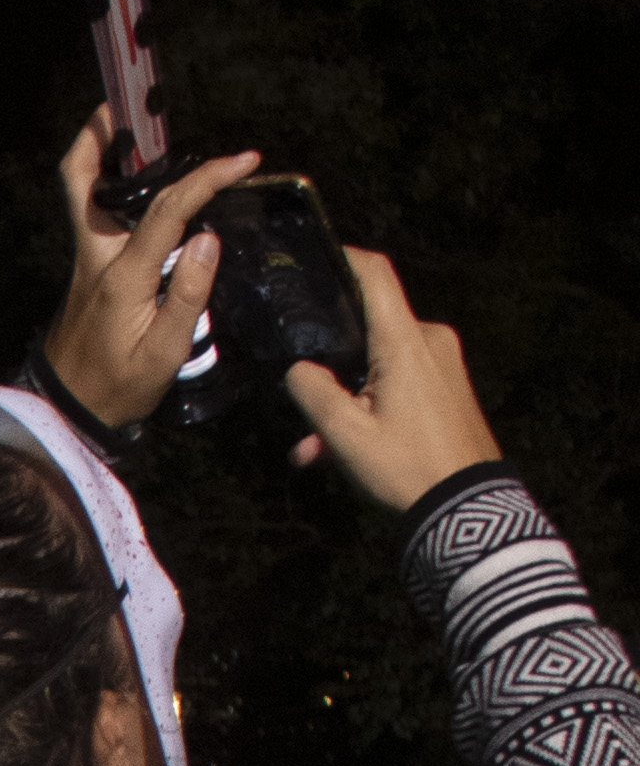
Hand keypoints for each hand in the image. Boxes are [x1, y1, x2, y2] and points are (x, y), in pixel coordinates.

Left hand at [39, 117, 267, 433]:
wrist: (68, 411)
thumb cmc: (118, 387)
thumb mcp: (164, 354)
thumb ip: (188, 295)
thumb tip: (209, 238)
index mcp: (122, 274)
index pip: (168, 208)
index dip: (207, 177)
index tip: (243, 159)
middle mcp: (96, 255)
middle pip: (81, 178)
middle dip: (100, 134)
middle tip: (128, 102)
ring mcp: (86, 259)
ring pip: (81, 190)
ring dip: (100, 151)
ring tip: (134, 124)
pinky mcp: (88, 269)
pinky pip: (94, 210)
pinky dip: (111, 182)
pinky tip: (142, 181)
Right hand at [285, 251, 500, 512]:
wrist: (468, 508)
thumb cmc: (407, 467)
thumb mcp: (346, 435)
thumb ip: (313, 393)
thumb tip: (298, 370)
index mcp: (405, 340)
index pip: (375, 274)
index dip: (344, 257)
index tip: (315, 259)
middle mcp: (430, 339)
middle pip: (370, 329)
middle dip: (332, 364)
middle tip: (302, 400)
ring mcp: (444, 363)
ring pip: (381, 363)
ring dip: (347, 398)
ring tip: (318, 446)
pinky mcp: (450, 386)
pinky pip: (401, 382)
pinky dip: (372, 407)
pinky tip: (346, 450)